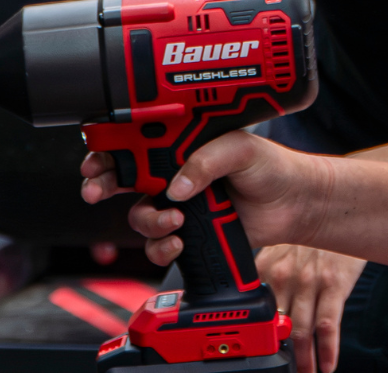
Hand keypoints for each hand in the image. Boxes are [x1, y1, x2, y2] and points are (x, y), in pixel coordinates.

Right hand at [83, 132, 331, 266]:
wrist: (293, 204)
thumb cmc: (269, 166)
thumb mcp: (239, 148)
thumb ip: (206, 160)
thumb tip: (177, 185)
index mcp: (179, 144)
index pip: (134, 141)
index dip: (107, 148)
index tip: (95, 158)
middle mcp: (172, 172)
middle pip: (123, 179)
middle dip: (102, 184)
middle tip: (97, 190)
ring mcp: (179, 205)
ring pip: (139, 216)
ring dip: (147, 220)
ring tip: (174, 220)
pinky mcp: (189, 234)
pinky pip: (159, 245)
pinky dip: (162, 246)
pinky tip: (179, 240)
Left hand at [257, 245, 364, 372]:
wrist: (340, 209)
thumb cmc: (309, 236)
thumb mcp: (281, 250)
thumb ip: (266, 277)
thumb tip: (254, 307)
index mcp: (267, 268)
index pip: (256, 310)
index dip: (255, 336)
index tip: (255, 352)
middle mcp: (286, 275)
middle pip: (278, 325)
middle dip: (279, 353)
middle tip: (279, 369)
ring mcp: (310, 281)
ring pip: (302, 330)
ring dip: (304, 360)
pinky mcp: (334, 284)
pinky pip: (329, 324)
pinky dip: (327, 350)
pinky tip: (328, 365)